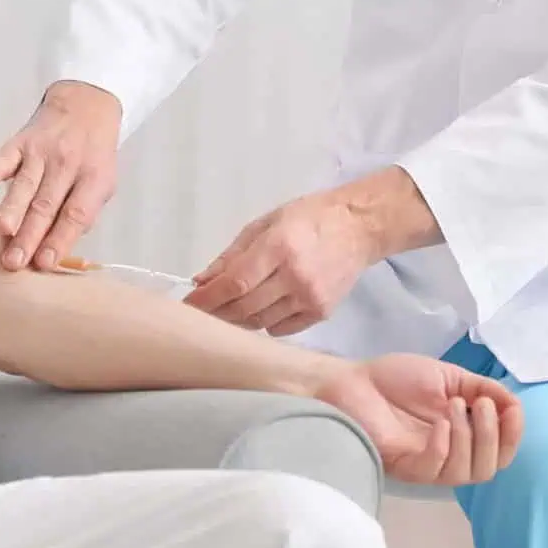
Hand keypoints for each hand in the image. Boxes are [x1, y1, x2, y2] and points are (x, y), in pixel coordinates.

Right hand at [0, 81, 121, 270]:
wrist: (86, 105)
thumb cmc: (92, 155)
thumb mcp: (101, 184)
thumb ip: (82, 214)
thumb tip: (55, 249)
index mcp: (93, 179)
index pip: (76, 214)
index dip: (60, 240)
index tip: (44, 263)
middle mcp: (67, 165)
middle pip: (46, 205)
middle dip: (29, 236)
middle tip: (14, 261)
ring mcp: (42, 152)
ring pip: (25, 185)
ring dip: (12, 208)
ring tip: (2, 231)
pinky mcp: (21, 141)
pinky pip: (6, 155)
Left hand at [184, 188, 378, 334]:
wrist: (359, 227)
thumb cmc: (308, 218)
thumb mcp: (265, 223)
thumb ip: (232, 254)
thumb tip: (202, 280)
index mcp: (278, 247)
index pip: (235, 282)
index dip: (208, 297)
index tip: (189, 303)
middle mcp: (295, 276)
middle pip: (245, 307)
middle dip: (217, 312)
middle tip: (201, 311)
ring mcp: (310, 297)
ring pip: (261, 322)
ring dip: (238, 319)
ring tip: (227, 310)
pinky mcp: (322, 312)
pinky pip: (282, 329)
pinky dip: (264, 324)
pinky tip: (260, 311)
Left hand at [315, 355, 523, 484]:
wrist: (352, 379)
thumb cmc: (395, 378)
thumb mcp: (448, 377)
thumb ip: (482, 389)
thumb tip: (515, 404)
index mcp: (462, 435)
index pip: (498, 452)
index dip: (512, 435)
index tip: (513, 409)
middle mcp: (448, 454)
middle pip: (488, 469)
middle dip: (493, 437)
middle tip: (480, 405)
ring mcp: (426, 463)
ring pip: (466, 473)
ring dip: (469, 438)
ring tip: (452, 405)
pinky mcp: (404, 465)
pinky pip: (434, 469)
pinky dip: (444, 447)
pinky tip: (439, 424)